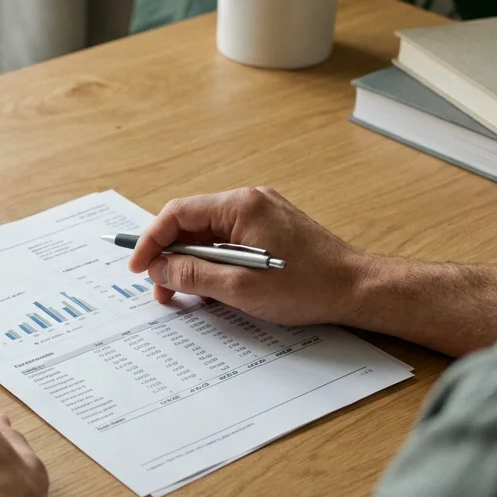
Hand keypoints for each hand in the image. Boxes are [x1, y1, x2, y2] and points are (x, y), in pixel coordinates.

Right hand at [127, 187, 369, 325]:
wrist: (357, 288)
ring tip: (185, 295)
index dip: (152, 240)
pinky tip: (213, 287)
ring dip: (192, 263)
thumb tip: (159, 269)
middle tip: (160, 289)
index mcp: (241, 206)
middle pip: (192, 223)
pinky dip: (215, 262)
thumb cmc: (308, 286)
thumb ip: (193, 276)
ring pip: (210, 235)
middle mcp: (250, 201)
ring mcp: (262, 214)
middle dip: (171, 257)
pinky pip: (230, 241)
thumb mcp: (240, 288)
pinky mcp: (272, 229)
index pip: (178, 213)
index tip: (139, 267)